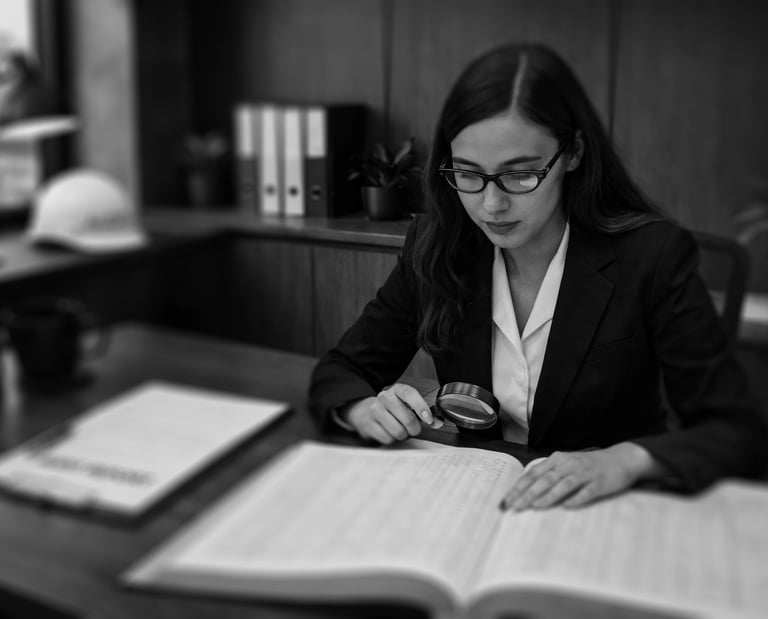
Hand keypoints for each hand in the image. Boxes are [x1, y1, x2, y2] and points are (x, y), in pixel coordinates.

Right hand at [340, 383, 442, 444]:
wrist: (365, 412)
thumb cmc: (392, 410)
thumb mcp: (407, 406)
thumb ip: (425, 413)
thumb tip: (437, 422)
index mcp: (397, 390)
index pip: (410, 394)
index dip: (421, 407)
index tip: (428, 419)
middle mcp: (384, 397)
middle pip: (408, 418)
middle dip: (414, 429)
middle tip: (412, 429)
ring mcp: (375, 410)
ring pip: (398, 431)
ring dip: (402, 435)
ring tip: (399, 430)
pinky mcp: (368, 424)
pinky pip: (387, 439)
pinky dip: (391, 440)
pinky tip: (388, 432)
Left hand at [499, 442, 659, 510]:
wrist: (620, 459)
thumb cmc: (588, 465)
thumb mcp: (566, 465)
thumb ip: (549, 475)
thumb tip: (526, 491)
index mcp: (557, 460)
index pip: (533, 474)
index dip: (518, 488)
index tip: (506, 501)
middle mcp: (568, 465)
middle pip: (544, 480)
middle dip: (527, 494)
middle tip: (514, 508)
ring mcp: (584, 473)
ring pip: (562, 485)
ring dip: (547, 496)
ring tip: (534, 506)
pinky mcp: (599, 483)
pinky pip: (585, 492)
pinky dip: (575, 499)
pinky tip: (566, 507)